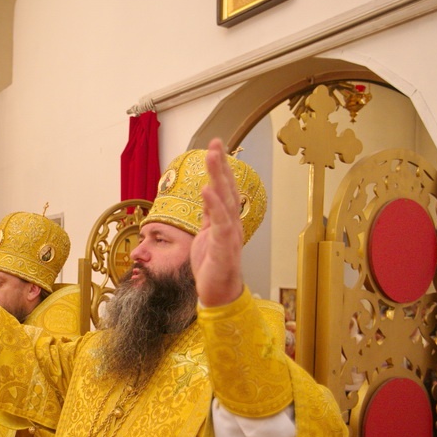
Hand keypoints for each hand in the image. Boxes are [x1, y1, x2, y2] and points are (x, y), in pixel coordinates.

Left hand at [190, 139, 244, 306]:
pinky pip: (218, 223)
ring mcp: (228, 234)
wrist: (219, 294)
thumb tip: (207, 195)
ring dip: (218, 177)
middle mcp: (230, 224)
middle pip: (226, 189)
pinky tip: (206, 190)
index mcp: (225, 220)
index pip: (223, 189)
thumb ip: (209, 215)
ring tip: (213, 157)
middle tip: (216, 143)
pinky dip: (213, 206)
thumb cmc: (213, 266)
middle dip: (221, 165)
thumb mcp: (206, 235)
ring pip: (224, 201)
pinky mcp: (223, 247)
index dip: (221, 167)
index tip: (216, 146)